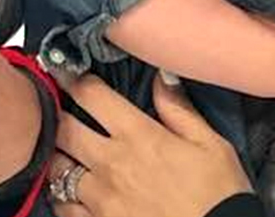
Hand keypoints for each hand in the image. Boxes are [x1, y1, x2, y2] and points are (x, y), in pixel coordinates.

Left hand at [52, 72, 252, 216]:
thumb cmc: (220, 196)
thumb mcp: (212, 145)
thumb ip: (180, 110)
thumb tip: (161, 76)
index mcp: (138, 136)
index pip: (91, 95)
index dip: (72, 78)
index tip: (62, 71)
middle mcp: (111, 164)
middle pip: (63, 128)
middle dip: (55, 114)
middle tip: (54, 108)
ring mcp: (100, 198)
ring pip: (56, 168)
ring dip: (56, 157)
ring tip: (62, 152)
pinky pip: (62, 208)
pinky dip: (61, 197)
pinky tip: (69, 192)